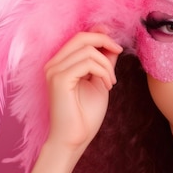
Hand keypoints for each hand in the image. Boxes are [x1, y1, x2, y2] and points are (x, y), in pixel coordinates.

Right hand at [43, 31, 122, 153]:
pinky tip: (107, 86)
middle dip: (105, 41)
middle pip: (81, 37)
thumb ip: (104, 61)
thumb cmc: (85, 114)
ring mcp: (54, 71)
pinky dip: (102, 71)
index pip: (79, 37)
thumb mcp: (99, 81)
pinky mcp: (59, 79)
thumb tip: (111, 43)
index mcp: (61, 64)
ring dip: (107, 64)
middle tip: (119, 52)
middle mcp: (53, 64)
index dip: (99, 33)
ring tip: (111, 81)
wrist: (74, 139)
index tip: (116, 45)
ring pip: (87, 50)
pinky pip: (87, 63)